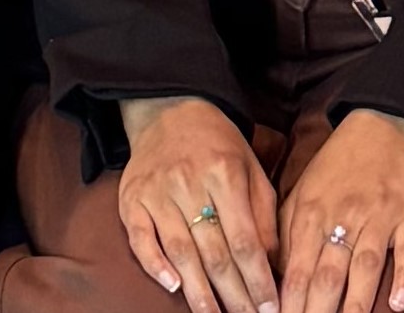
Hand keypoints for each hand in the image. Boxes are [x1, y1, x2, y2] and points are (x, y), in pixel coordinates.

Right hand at [117, 95, 277, 312]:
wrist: (170, 111)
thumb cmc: (218, 145)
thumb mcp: (251, 168)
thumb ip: (263, 213)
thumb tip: (271, 261)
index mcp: (226, 174)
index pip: (245, 240)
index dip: (258, 279)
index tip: (271, 306)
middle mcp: (191, 184)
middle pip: (215, 253)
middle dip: (234, 295)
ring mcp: (158, 192)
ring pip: (181, 251)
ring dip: (199, 292)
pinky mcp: (132, 199)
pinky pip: (141, 239)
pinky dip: (155, 265)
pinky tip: (172, 286)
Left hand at [278, 111, 403, 312]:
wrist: (386, 125)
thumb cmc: (339, 166)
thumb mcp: (303, 191)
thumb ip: (286, 232)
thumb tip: (272, 275)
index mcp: (312, 214)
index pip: (296, 271)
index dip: (288, 304)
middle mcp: (344, 217)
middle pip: (327, 275)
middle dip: (316, 312)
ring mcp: (380, 217)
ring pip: (365, 266)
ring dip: (355, 304)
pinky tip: (397, 302)